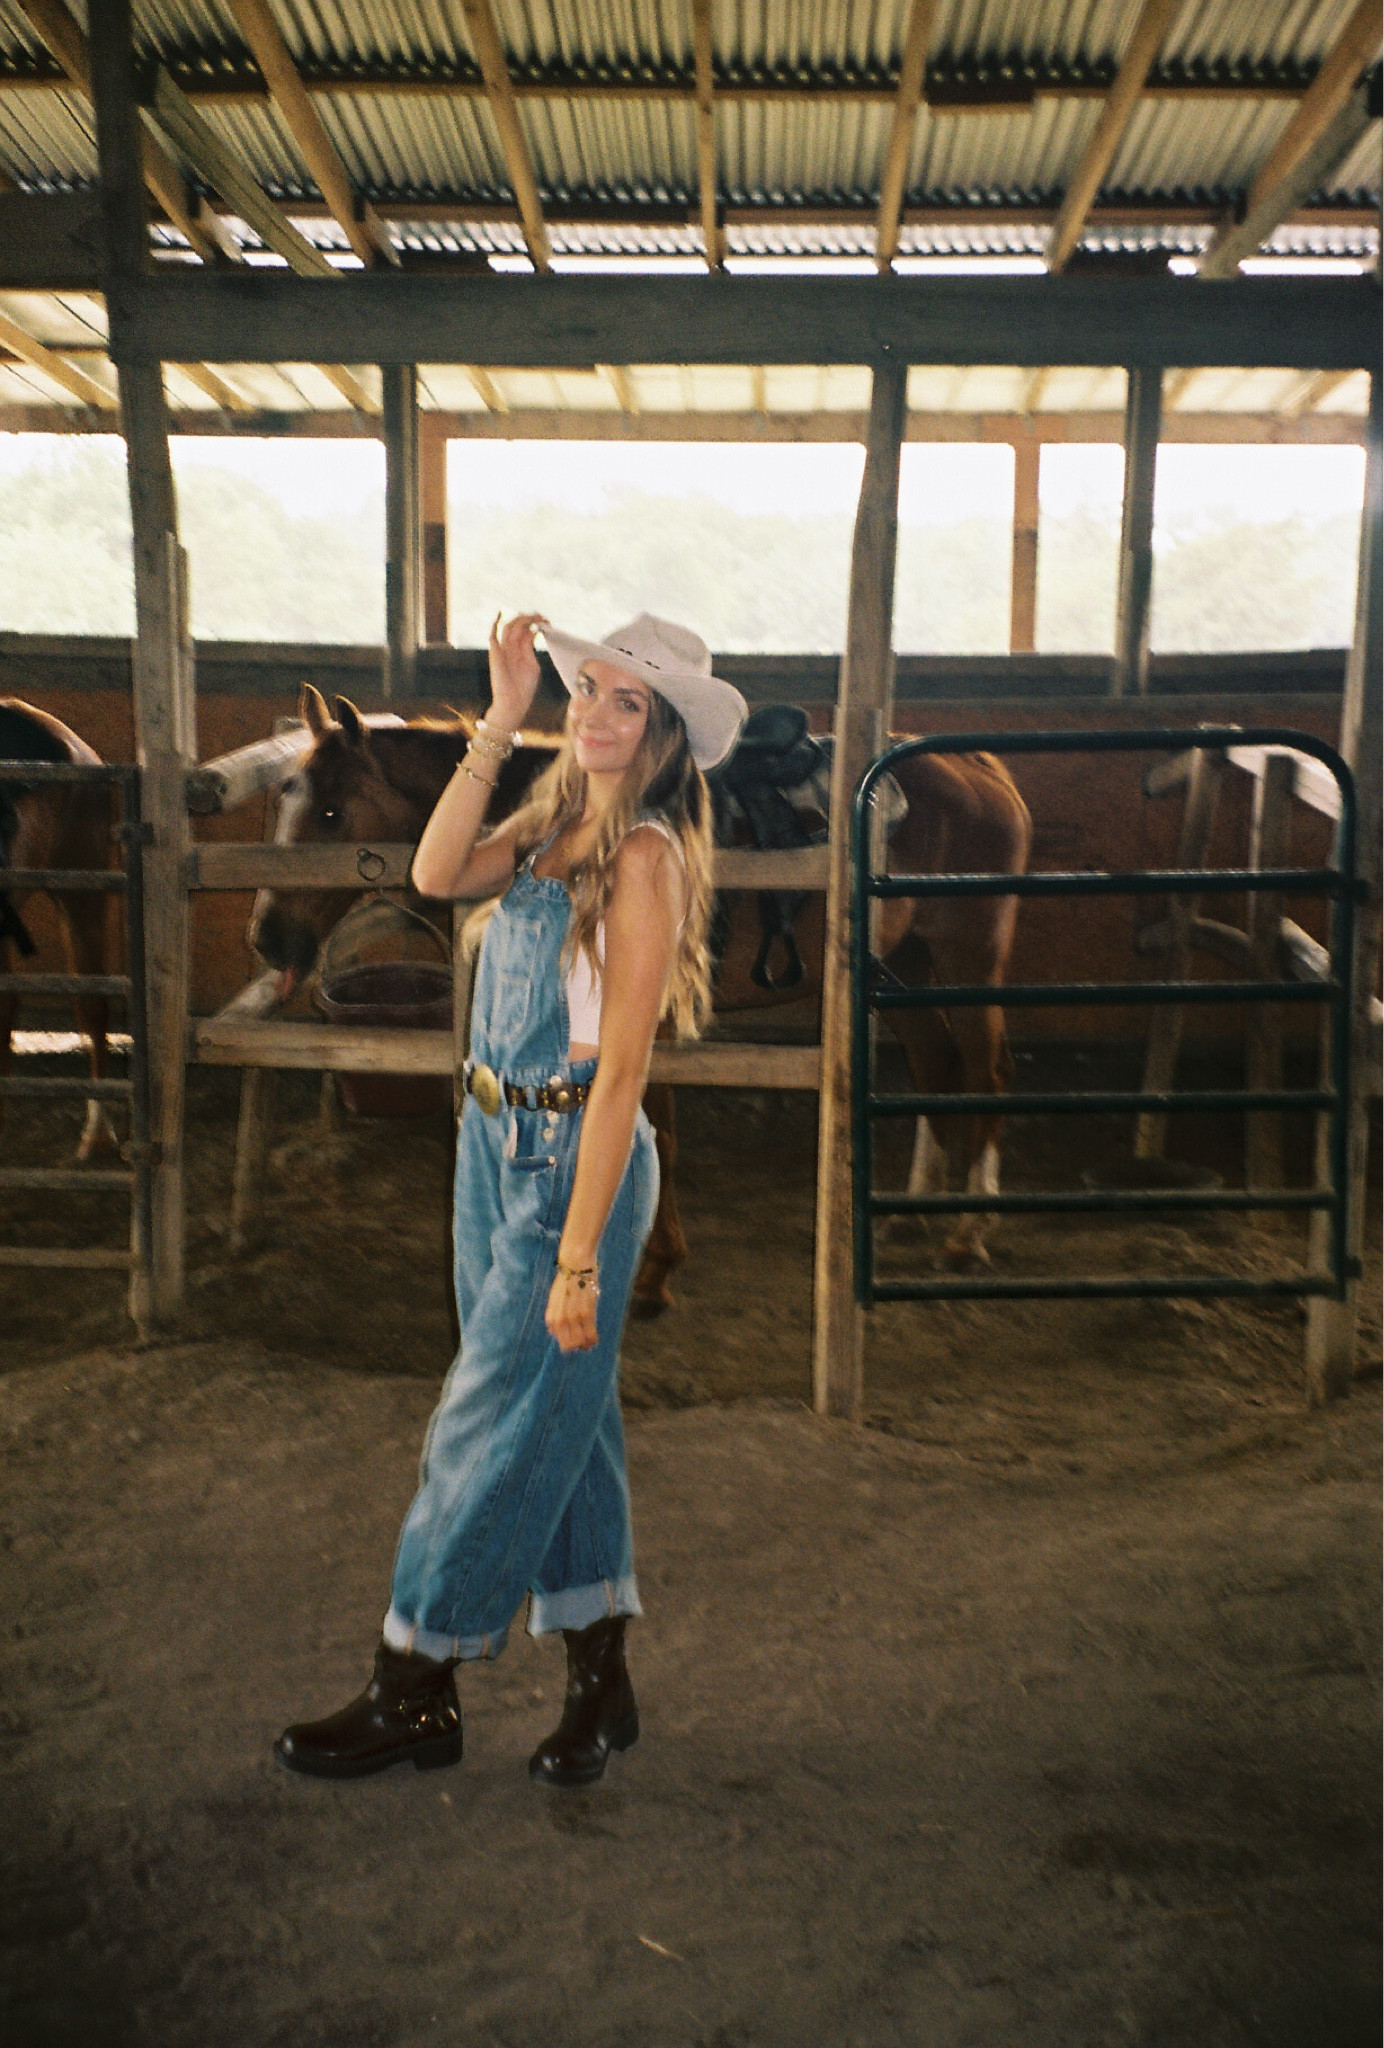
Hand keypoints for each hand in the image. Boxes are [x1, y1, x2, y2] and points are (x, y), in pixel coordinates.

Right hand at [486, 611, 545, 731]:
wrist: (513, 702)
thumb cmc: (524, 688)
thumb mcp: (532, 665)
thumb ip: (530, 649)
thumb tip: (533, 632)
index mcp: (521, 652)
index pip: (527, 632)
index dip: (536, 624)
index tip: (546, 621)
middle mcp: (511, 649)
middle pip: (518, 627)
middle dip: (529, 619)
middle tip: (540, 615)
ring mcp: (502, 650)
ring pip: (508, 628)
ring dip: (519, 620)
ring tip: (531, 615)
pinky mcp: (495, 654)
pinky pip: (492, 636)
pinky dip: (494, 624)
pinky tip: (499, 614)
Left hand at [545, 1266, 598, 1352]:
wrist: (574, 1263)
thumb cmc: (567, 1280)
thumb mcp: (554, 1299)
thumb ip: (554, 1316)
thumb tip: (553, 1332)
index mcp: (551, 1317)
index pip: (560, 1340)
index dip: (569, 1344)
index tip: (577, 1341)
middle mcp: (560, 1319)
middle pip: (569, 1346)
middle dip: (577, 1346)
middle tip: (585, 1342)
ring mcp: (573, 1317)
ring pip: (581, 1342)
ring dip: (587, 1344)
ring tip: (591, 1341)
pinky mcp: (586, 1312)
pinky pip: (591, 1334)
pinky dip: (594, 1339)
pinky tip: (595, 1339)